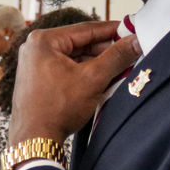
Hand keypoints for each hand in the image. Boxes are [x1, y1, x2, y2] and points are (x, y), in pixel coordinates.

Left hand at [7, 20, 140, 143]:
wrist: (35, 139)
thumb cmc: (56, 108)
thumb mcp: (93, 78)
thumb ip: (117, 57)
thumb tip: (135, 41)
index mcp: (43, 40)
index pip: (86, 29)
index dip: (112, 30)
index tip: (131, 30)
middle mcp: (35, 48)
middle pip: (80, 43)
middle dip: (106, 50)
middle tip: (129, 52)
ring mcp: (34, 64)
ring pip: (74, 57)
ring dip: (97, 63)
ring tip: (119, 68)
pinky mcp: (38, 79)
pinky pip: (66, 69)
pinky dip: (84, 73)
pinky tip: (102, 80)